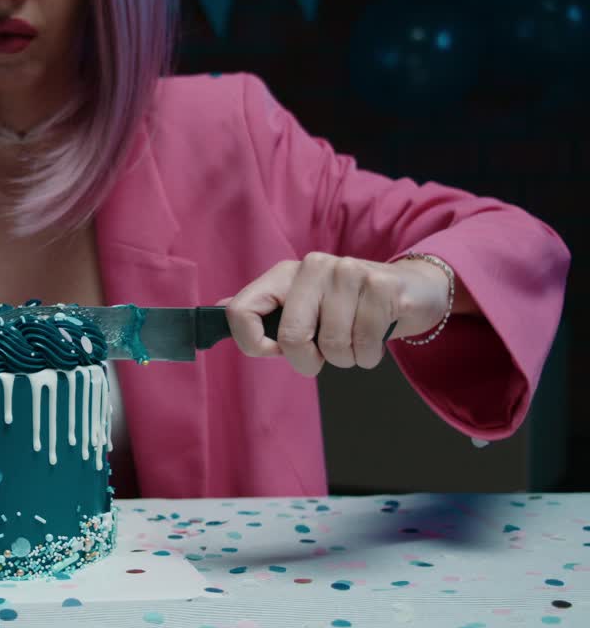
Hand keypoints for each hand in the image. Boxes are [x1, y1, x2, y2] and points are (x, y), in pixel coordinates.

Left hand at [221, 252, 450, 376]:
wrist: (411, 289)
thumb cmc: (348, 306)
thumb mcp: (302, 304)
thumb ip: (262, 311)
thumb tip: (216, 312)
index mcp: (284, 273)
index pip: (241, 310)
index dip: (252, 344)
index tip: (274, 352)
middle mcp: (312, 266)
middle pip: (290, 337)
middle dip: (306, 360)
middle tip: (322, 356)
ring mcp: (348, 272)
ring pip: (332, 345)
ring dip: (344, 359)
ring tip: (354, 340)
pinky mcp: (380, 286)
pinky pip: (364, 345)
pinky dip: (368, 356)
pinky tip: (374, 340)